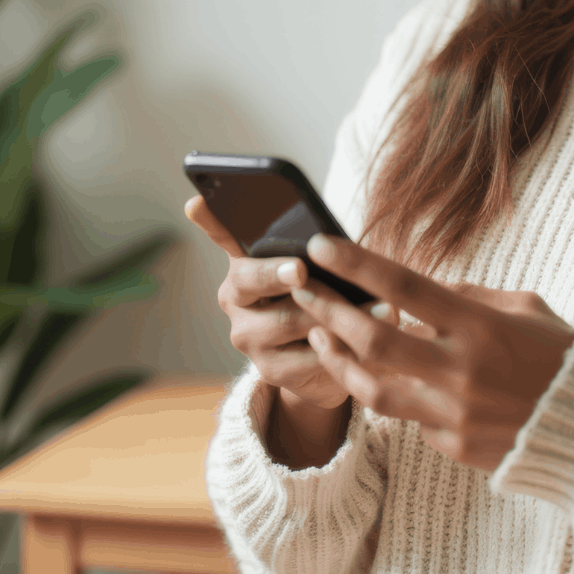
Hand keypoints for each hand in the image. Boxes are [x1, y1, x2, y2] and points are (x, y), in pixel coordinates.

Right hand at [184, 195, 348, 411]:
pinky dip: (337, 348)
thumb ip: (316, 253)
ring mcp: (247, 337)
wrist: (331, 356)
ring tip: (376, 303)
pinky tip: (363, 340)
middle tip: (300, 269)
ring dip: (332, 312)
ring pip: (287, 320)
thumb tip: (329, 244)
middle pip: (250, 279)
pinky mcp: (269, 371)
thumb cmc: (325, 294)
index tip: (197, 202)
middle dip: (276, 272)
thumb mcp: (322, 267)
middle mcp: (235, 298)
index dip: (209, 219)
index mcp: (244, 262)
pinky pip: (304, 358)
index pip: (221, 234)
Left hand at [290, 234, 573, 471]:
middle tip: (302, 290)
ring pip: (372, 388)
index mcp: (480, 324)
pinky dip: (394, 394)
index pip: (404, 285)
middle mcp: (460, 369)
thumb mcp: (526, 308)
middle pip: (372, 338)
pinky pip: (409, 417)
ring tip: (320, 336)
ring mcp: (453, 413)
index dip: (357, 264)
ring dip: (339, 359)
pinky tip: (385, 377)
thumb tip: (424, 289)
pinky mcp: (452, 446)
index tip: (321, 246)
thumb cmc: (562, 358)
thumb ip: (470, 297)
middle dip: (329, 311)